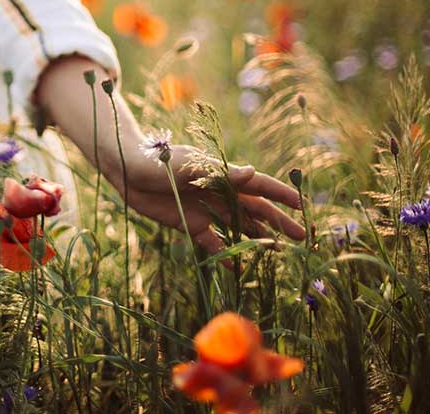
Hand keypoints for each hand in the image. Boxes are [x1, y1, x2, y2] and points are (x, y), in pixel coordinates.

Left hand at [115, 141, 306, 255]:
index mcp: (223, 175)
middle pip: (256, 209)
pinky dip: (225, 255)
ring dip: (257, 238)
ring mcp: (207, 210)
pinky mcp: (191, 224)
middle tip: (301, 237)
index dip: (281, 195)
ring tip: (277, 252)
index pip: (260, 185)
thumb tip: (253, 172)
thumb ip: (219, 172)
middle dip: (278, 221)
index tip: (302, 205)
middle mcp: (220, 193)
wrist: (127, 172)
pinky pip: (213, 242)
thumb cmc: (157, 160)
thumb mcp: (188, 166)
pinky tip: (238, 268)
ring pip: (239, 226)